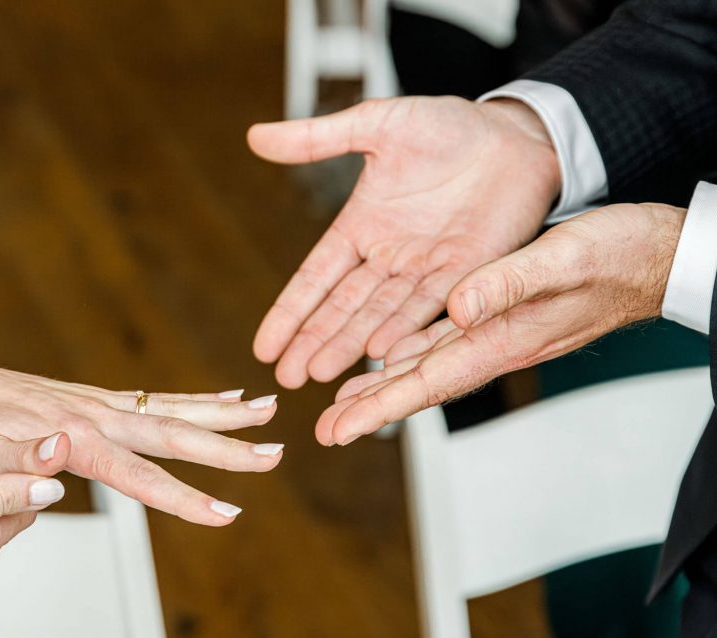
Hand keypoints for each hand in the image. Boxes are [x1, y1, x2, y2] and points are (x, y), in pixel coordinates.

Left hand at [0, 361, 281, 525]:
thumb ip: (23, 457)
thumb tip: (65, 449)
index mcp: (76, 435)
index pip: (140, 474)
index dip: (185, 497)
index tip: (227, 512)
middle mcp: (97, 414)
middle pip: (174, 431)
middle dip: (228, 447)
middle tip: (275, 454)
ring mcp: (102, 403)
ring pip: (174, 408)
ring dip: (223, 413)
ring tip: (268, 409)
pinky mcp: (99, 400)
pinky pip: (156, 399)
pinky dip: (193, 399)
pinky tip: (219, 398)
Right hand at [249, 97, 561, 387]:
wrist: (517, 136)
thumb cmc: (448, 127)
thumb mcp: (376, 124)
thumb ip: (317, 138)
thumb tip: (255, 136)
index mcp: (361, 227)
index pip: (315, 278)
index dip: (289, 312)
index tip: (263, 346)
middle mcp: (388, 257)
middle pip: (341, 308)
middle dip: (312, 342)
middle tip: (285, 377)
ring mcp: (425, 270)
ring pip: (379, 315)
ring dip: (349, 345)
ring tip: (320, 373)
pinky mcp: (466, 273)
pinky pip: (430, 306)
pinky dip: (405, 330)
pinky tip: (380, 354)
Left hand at [316, 203, 685, 443]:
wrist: (656, 256)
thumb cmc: (619, 257)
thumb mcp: (562, 258)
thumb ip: (508, 283)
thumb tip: (456, 309)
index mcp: (502, 338)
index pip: (428, 382)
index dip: (380, 406)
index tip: (340, 430)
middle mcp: (494, 343)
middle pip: (419, 384)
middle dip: (371, 408)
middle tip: (327, 430)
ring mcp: (497, 333)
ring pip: (427, 365)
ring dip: (385, 385)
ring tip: (343, 400)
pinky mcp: (500, 316)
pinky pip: (444, 341)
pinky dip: (412, 351)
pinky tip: (391, 354)